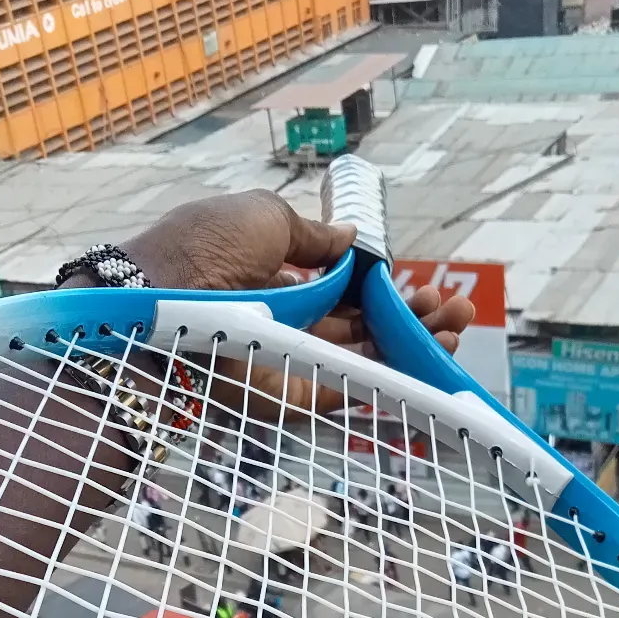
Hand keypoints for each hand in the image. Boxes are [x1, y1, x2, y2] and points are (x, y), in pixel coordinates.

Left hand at [78, 189, 475, 408]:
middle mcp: (284, 323)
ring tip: (457, 328)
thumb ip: (313, 237)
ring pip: (362, 359)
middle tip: (457, 309)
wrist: (160, 301)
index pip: (340, 291)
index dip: (384, 289)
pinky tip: (428, 363)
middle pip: (359, 327)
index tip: (423, 285)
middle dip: (412, 318)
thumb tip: (351, 238)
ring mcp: (288, 363)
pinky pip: (346, 392)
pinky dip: (390, 380)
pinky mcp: (288, 398)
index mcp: (275, 279)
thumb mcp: (263, 219)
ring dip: (412, 345)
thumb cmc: (200, 250)